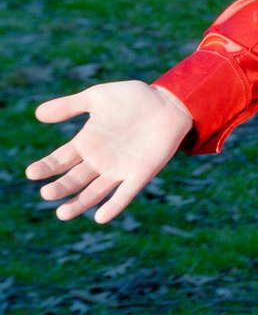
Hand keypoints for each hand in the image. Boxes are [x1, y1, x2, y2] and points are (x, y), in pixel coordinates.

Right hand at [25, 81, 193, 223]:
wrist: (168, 102)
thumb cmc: (132, 98)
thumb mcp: (98, 97)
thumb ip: (70, 106)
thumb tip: (37, 113)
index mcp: (88, 142)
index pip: (61, 160)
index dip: (46, 167)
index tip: (31, 173)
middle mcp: (100, 160)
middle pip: (75, 179)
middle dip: (60, 188)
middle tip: (46, 194)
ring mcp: (119, 169)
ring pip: (94, 192)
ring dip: (80, 204)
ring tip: (62, 214)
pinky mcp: (140, 174)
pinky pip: (125, 194)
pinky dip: (114, 206)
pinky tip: (101, 217)